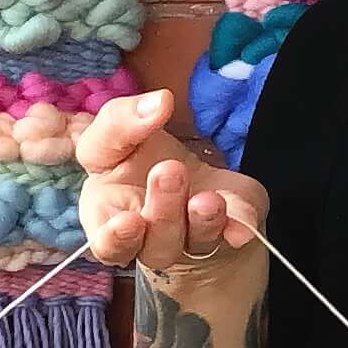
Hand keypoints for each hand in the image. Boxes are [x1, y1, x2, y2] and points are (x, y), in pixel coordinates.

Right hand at [78, 89, 265, 276]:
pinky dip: (239, 228)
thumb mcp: (117, 132)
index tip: (128, 221)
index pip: (107, 243)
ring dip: (203, 223)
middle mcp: (150, 241)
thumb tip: (158, 103)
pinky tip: (241, 226)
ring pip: (196, 244)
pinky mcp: (229, 229)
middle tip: (170, 171)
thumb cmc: (138, 158)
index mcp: (110, 220)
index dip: (115, 239)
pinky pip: (236, 234)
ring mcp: (192, 240)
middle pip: (154, 244)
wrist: (184, 171)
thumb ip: (121, 121)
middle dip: (163, 211)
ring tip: (209, 199)